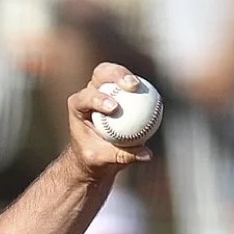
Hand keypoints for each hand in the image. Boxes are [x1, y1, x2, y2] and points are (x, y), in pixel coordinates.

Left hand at [66, 63, 154, 180]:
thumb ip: (122, 156)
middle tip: (130, 86)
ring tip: (140, 86)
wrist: (96, 153)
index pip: (85, 97)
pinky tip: (155, 96)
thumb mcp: (102, 159)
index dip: (98, 98)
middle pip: (101, 74)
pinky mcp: (120, 92)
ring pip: (116, 73)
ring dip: (129, 75)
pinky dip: (142, 89)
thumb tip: (147, 154)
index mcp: (78, 106)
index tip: (114, 108)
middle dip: (114, 74)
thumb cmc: (93, 156)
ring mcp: (105, 89)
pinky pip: (131, 87)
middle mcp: (90, 93)